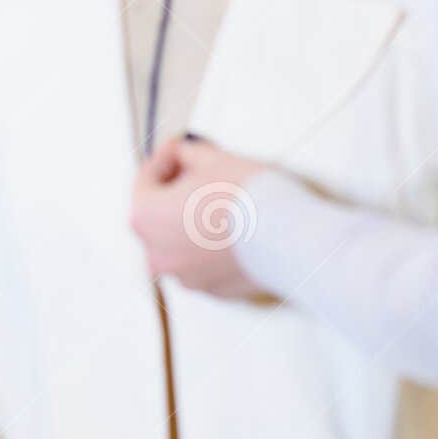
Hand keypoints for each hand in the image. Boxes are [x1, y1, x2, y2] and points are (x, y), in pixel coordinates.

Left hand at [129, 135, 270, 300]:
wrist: (291, 237)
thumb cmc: (249, 198)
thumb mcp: (213, 158)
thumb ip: (188, 154)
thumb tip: (184, 155)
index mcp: (145, 218)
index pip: (145, 180)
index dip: (165, 158)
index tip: (178, 149)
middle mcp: (157, 254)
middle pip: (159, 215)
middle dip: (177, 191)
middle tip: (199, 170)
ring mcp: (185, 276)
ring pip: (181, 242)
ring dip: (194, 221)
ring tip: (220, 201)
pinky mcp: (213, 289)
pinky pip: (205, 262)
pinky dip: (212, 247)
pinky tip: (233, 229)